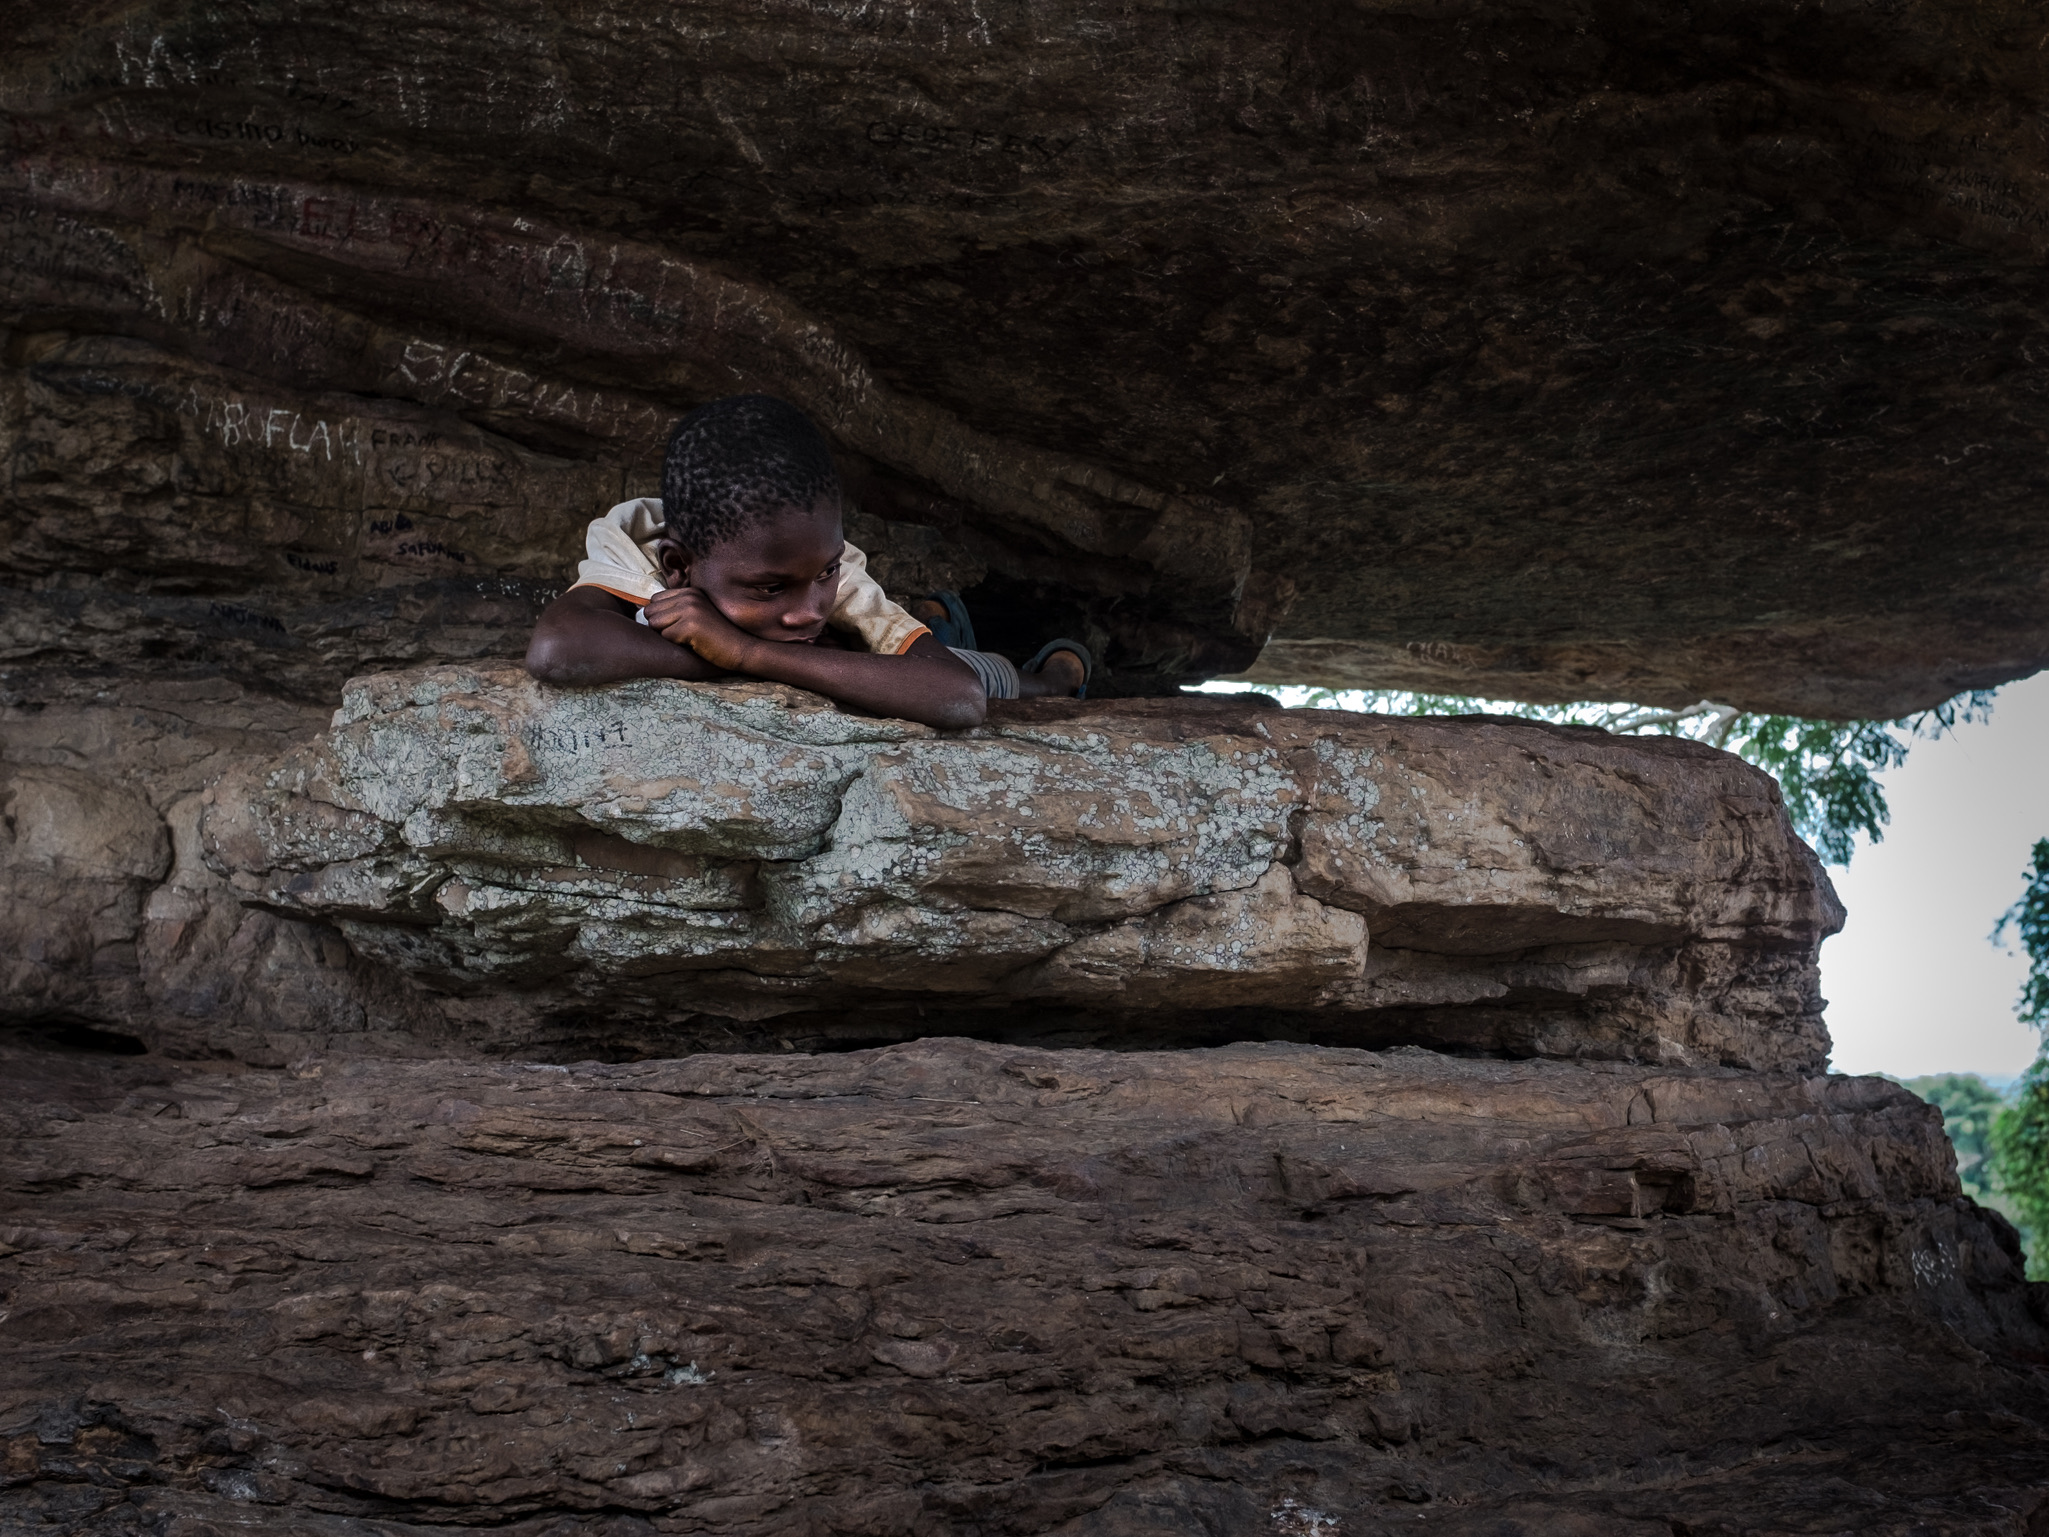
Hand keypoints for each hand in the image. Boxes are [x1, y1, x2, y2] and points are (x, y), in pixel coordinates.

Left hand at [643, 586, 758, 672]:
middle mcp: (689, 597)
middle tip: (682, 634)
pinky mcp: (690, 625)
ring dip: (668, 635)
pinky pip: (666, 637)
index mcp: (690, 591)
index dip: (661, 617)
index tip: (678, 625)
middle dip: (661, 626)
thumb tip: (644, 612)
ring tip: (688, 638)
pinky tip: (694, 643)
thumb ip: (677, 607)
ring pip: (655, 624)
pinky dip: (677, 644)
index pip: (655, 600)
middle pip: (651, 612)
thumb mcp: (699, 613)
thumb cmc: (717, 635)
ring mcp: (690, 609)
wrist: (741, 648)